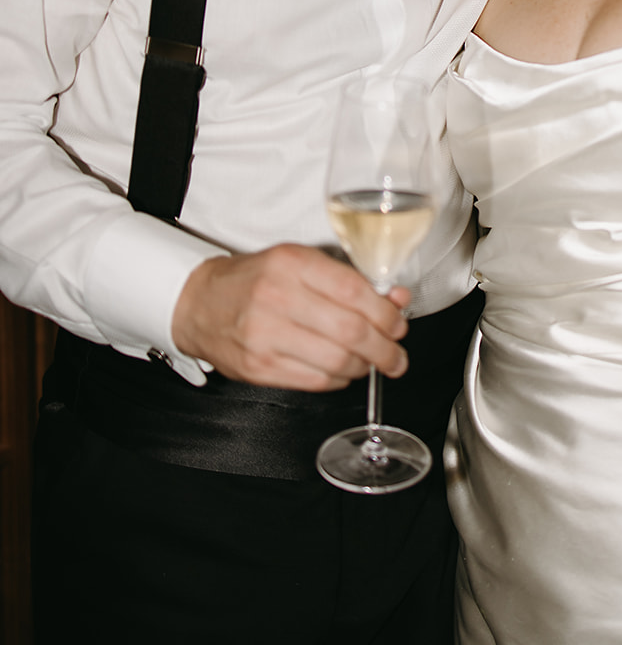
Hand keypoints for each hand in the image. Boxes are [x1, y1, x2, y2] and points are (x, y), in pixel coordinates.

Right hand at [171, 243, 409, 389]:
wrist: (199, 304)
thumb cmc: (256, 280)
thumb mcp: (299, 264)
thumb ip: (348, 280)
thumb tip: (396, 300)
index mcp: (291, 264)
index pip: (354, 291)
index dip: (385, 313)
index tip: (398, 323)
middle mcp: (276, 297)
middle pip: (349, 331)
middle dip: (384, 348)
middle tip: (396, 355)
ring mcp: (264, 336)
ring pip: (336, 361)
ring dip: (364, 367)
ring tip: (371, 362)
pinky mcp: (258, 368)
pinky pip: (315, 381)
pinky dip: (338, 379)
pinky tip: (343, 370)